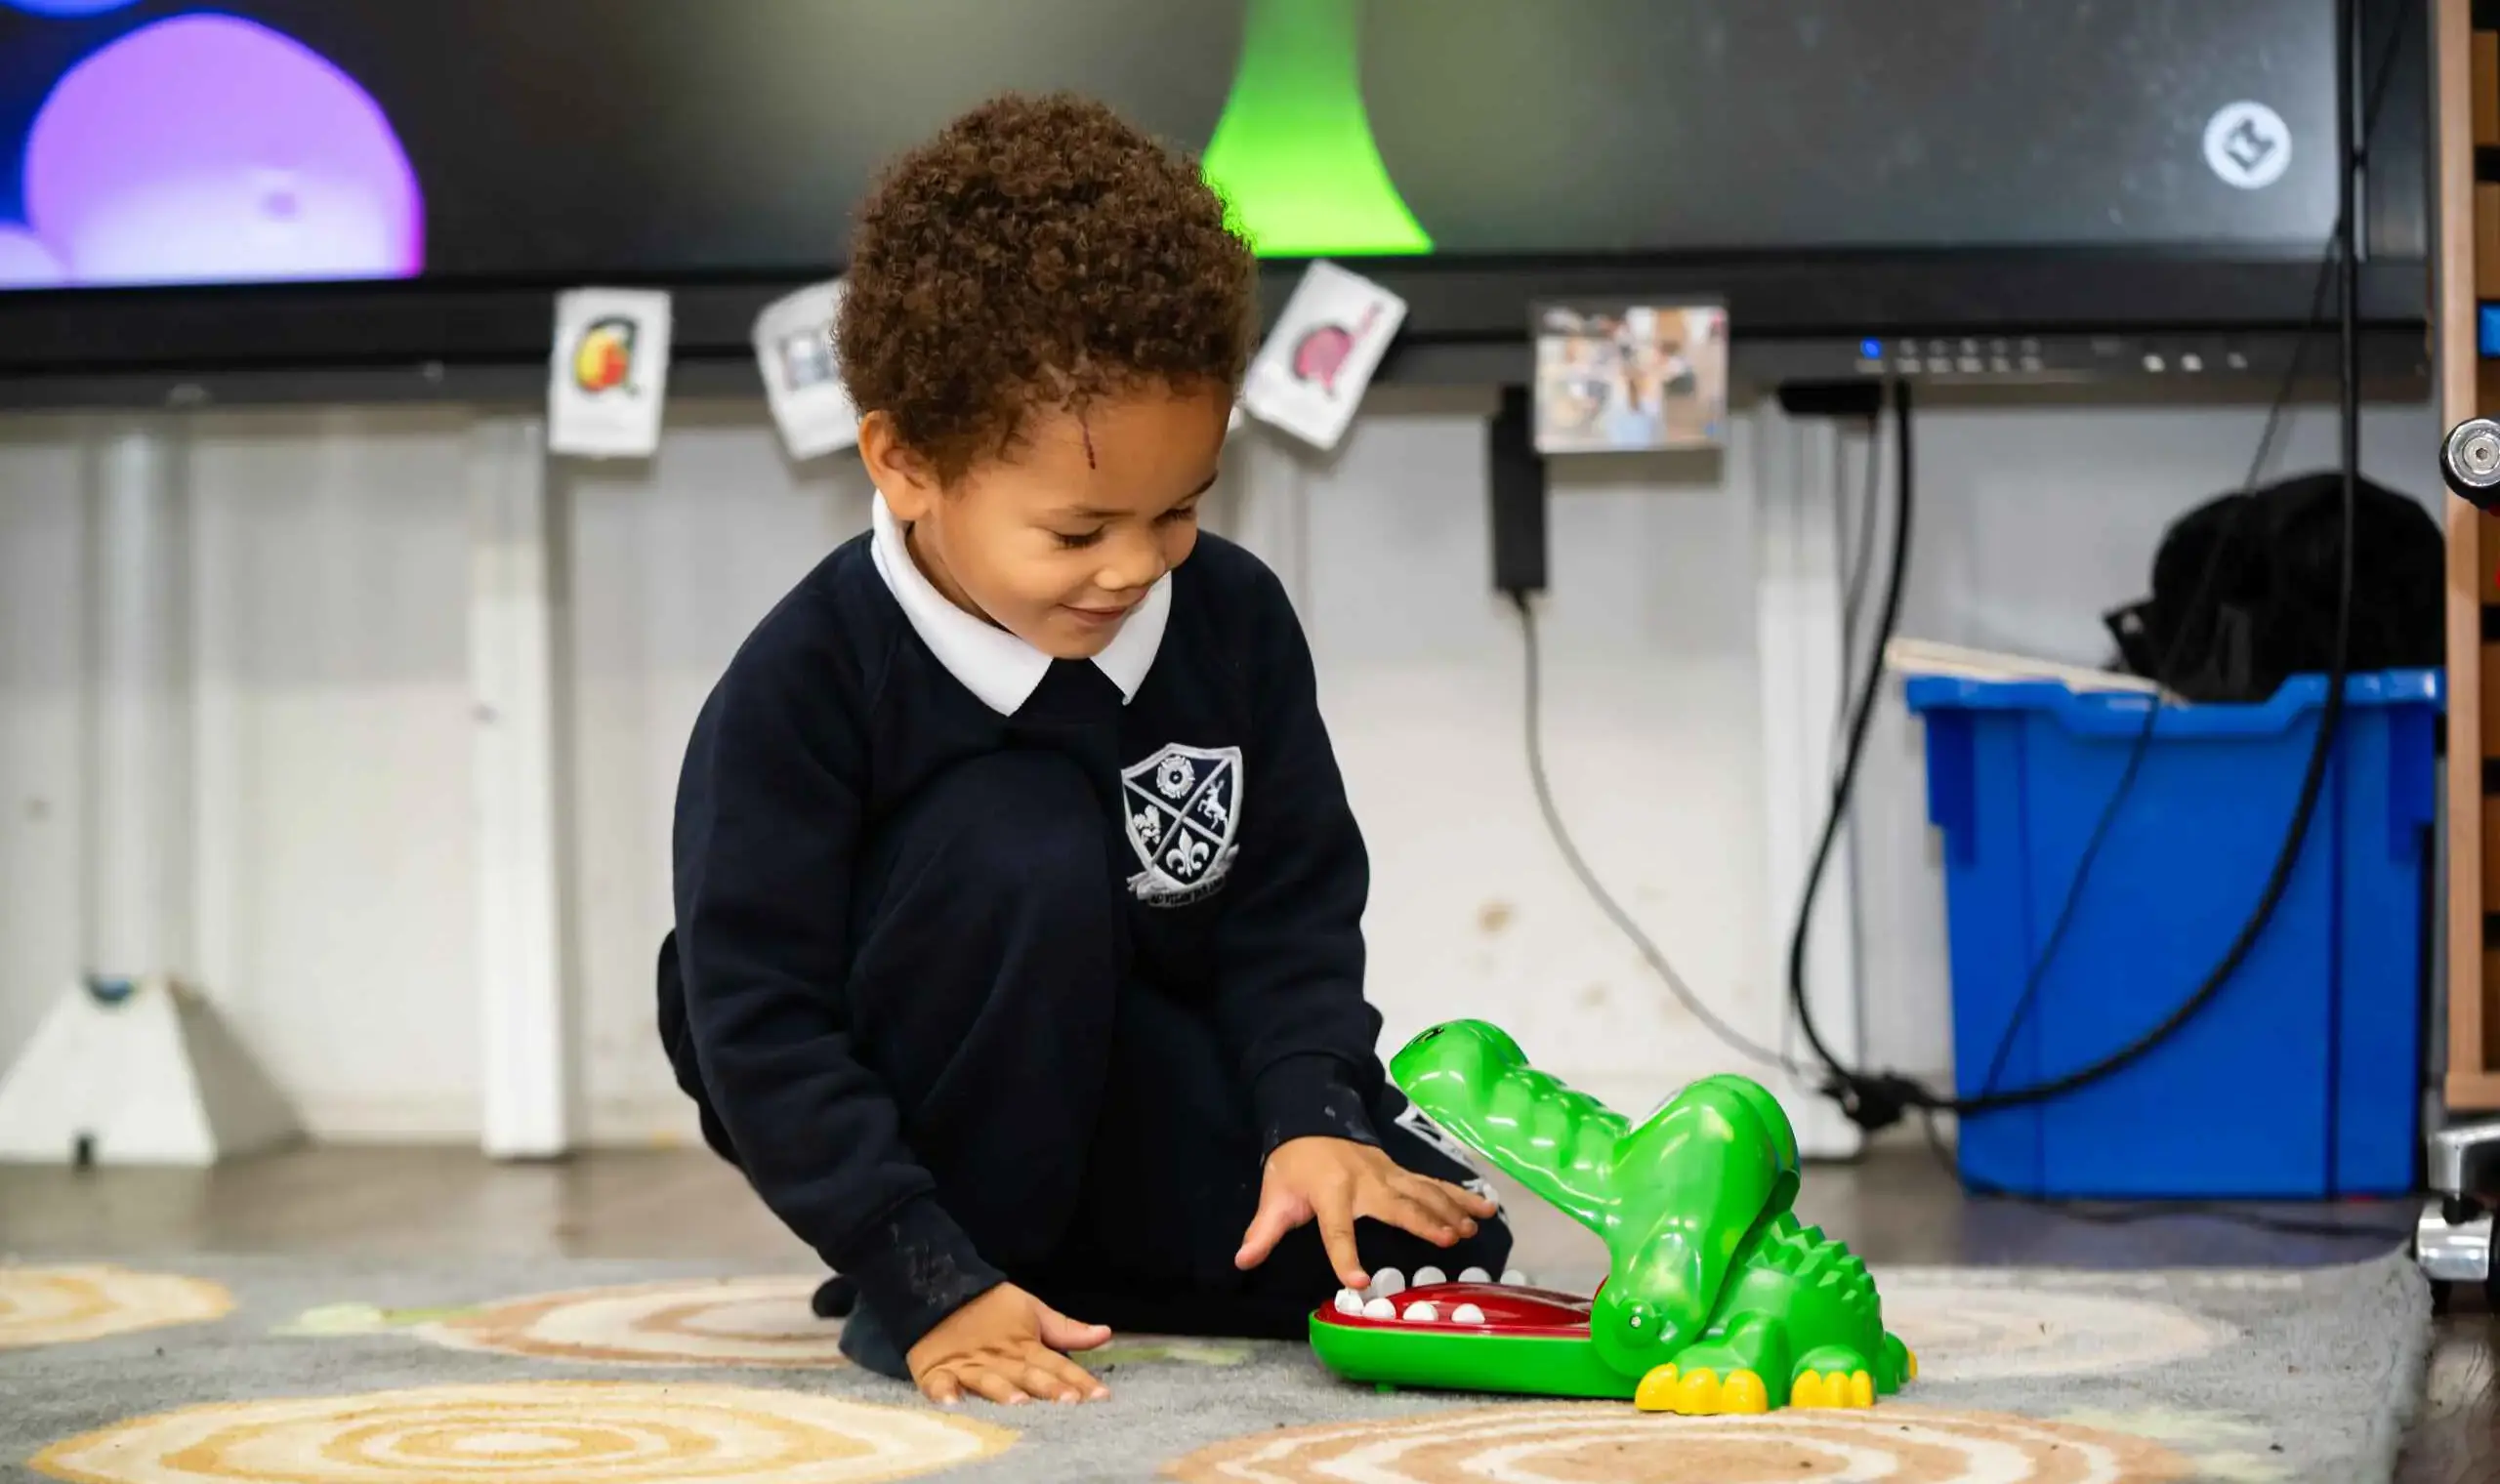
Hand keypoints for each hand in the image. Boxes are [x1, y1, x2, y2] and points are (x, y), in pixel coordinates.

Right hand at [904, 1284, 1111, 1405]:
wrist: (939, 1290)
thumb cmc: (991, 1307)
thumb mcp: (1032, 1312)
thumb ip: (1066, 1330)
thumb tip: (1106, 1333)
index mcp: (1026, 1346)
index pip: (1058, 1365)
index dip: (1079, 1380)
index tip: (1101, 1395)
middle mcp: (1001, 1360)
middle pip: (1027, 1375)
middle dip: (1048, 1387)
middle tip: (1067, 1402)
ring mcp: (968, 1366)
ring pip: (988, 1380)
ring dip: (1003, 1391)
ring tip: (1018, 1403)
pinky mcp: (937, 1372)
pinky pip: (940, 1384)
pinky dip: (944, 1393)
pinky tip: (952, 1403)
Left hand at [1233, 1136, 1500, 1288]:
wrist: (1311, 1120)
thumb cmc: (1294, 1165)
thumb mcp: (1275, 1197)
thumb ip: (1262, 1232)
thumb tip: (1242, 1260)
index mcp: (1331, 1191)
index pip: (1337, 1230)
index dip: (1345, 1256)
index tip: (1357, 1282)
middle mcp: (1364, 1181)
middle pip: (1396, 1204)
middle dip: (1423, 1221)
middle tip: (1448, 1240)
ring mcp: (1387, 1173)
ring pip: (1423, 1191)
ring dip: (1449, 1208)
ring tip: (1473, 1228)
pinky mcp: (1400, 1172)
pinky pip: (1432, 1183)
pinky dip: (1459, 1194)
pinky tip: (1484, 1205)